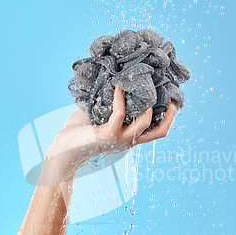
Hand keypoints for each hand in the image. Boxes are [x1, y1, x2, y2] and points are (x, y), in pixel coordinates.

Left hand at [43, 87, 176, 183]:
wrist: (62, 152)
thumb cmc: (78, 134)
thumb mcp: (98, 117)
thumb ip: (109, 105)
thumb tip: (112, 82)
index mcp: (129, 137)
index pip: (156, 131)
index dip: (168, 118)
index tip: (172, 100)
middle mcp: (128, 140)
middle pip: (160, 132)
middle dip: (171, 115)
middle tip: (173, 98)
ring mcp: (119, 138)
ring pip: (145, 124)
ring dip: (148, 105)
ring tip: (145, 86)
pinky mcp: (106, 134)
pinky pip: (119, 113)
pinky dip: (120, 97)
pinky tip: (117, 86)